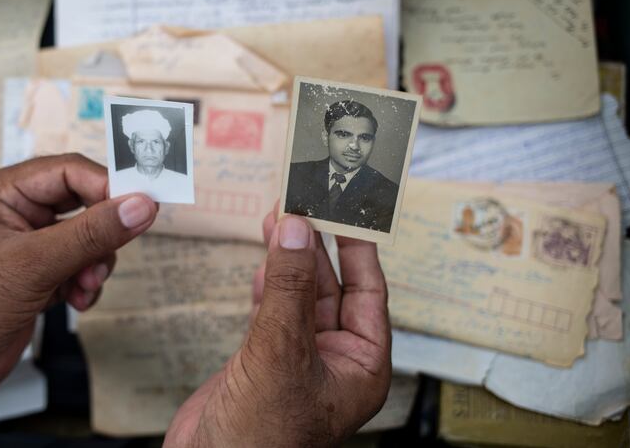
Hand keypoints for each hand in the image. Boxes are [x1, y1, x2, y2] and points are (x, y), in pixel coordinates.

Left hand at [0, 154, 157, 426]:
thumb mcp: (34, 264)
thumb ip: (91, 233)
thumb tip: (143, 206)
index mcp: (7, 191)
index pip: (71, 171)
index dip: (107, 187)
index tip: (142, 209)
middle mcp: (22, 211)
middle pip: (86, 204)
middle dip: (101, 234)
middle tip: (106, 257)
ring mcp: (34, 244)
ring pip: (90, 238)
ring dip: (95, 264)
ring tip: (84, 287)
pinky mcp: (43, 274)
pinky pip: (84, 266)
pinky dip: (88, 283)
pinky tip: (76, 302)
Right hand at [164, 209, 391, 446]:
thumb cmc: (260, 435)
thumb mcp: (280, 350)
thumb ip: (289, 287)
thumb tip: (296, 228)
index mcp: (362, 365)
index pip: (369, 292)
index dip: (357, 248)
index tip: (345, 209)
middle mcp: (335, 360)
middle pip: (332, 287)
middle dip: (315, 246)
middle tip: (302, 204)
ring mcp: (298, 359)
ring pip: (299, 295)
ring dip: (288, 259)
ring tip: (278, 218)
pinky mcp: (265, 360)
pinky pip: (273, 311)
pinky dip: (268, 283)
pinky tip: (266, 261)